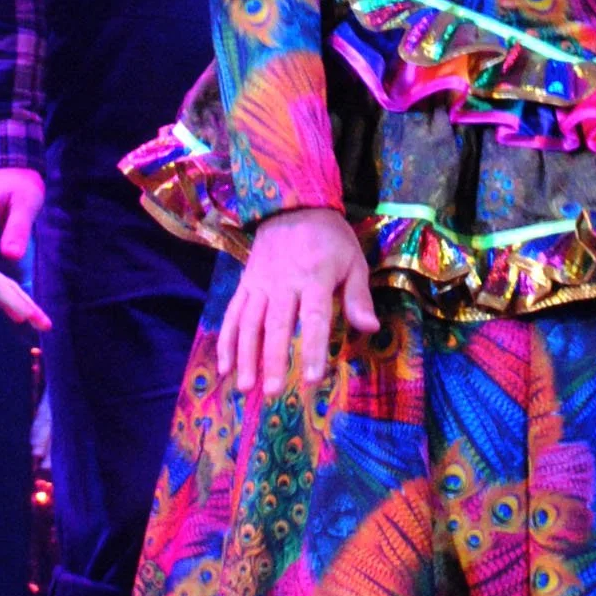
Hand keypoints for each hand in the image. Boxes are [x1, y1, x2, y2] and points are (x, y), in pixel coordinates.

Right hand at [217, 206, 378, 398]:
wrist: (292, 203)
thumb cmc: (330, 237)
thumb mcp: (353, 260)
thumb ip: (359, 296)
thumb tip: (370, 328)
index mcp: (316, 277)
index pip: (314, 318)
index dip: (312, 348)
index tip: (310, 379)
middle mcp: (284, 282)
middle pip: (276, 325)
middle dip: (274, 360)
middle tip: (273, 392)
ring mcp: (260, 283)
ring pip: (249, 323)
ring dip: (246, 356)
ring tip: (245, 387)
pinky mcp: (245, 282)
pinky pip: (233, 313)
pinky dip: (227, 340)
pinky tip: (224, 366)